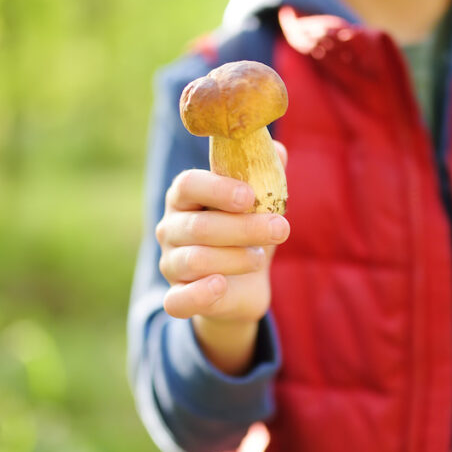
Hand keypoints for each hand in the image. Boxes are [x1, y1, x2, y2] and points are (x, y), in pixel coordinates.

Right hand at [155, 142, 288, 373]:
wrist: (243, 285)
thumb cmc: (248, 234)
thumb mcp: (262, 204)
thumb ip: (267, 174)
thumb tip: (276, 151)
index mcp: (186, 197)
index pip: (188, 184)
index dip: (217, 188)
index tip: (249, 196)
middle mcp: (171, 228)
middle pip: (199, 225)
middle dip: (244, 227)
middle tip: (280, 228)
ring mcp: (171, 264)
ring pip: (195, 260)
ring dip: (234, 258)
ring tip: (259, 258)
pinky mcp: (177, 298)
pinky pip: (176, 300)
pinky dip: (197, 294)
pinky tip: (220, 285)